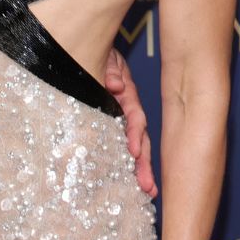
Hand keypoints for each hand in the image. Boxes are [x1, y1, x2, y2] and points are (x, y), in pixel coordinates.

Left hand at [102, 48, 156, 196]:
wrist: (91, 49)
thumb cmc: (101, 55)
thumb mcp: (106, 57)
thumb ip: (111, 69)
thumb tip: (116, 85)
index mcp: (125, 96)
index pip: (134, 117)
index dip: (135, 134)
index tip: (134, 151)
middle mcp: (127, 110)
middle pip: (139, 138)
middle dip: (143, 163)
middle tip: (147, 186)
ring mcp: (121, 119)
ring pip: (135, 146)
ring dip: (140, 168)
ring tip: (147, 190)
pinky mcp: (111, 125)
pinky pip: (120, 146)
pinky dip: (130, 162)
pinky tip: (135, 181)